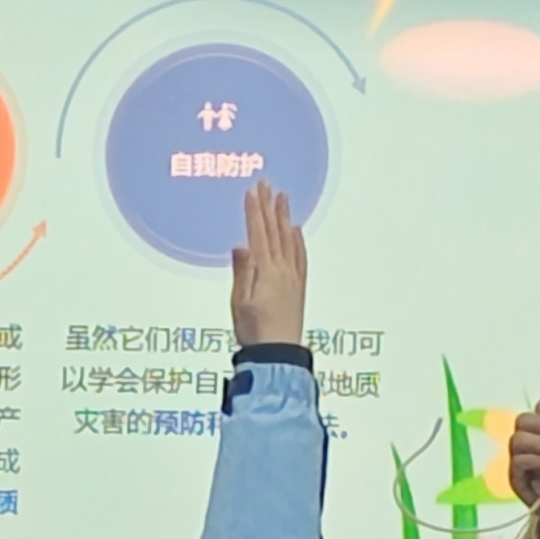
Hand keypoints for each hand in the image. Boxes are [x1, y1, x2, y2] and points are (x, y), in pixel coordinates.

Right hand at [229, 181, 309, 351]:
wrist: (278, 354)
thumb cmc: (254, 332)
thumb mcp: (239, 302)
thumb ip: (242, 272)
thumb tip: (242, 246)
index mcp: (265, 272)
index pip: (258, 233)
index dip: (254, 210)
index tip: (253, 191)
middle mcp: (283, 270)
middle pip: (275, 231)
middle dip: (270, 205)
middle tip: (268, 184)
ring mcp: (293, 278)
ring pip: (289, 240)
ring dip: (285, 217)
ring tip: (283, 198)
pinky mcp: (298, 287)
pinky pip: (300, 256)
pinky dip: (298, 240)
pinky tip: (295, 231)